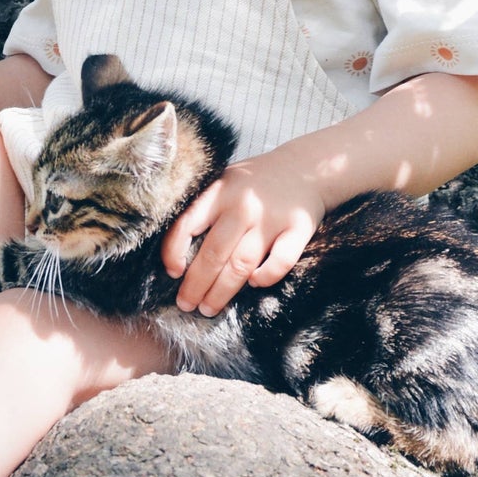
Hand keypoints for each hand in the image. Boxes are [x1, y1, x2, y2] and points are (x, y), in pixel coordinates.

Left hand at [160, 149, 327, 316]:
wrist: (306, 168)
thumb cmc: (255, 182)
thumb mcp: (225, 181)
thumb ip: (204, 207)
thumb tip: (177, 254)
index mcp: (220, 190)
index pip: (187, 224)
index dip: (174, 251)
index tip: (172, 272)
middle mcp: (244, 204)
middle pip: (213, 253)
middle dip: (195, 285)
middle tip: (186, 304)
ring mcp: (272, 217)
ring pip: (241, 264)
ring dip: (222, 292)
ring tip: (208, 308)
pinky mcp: (300, 228)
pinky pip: (281, 262)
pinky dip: (266, 276)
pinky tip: (255, 283)